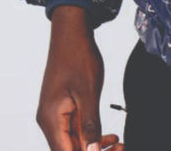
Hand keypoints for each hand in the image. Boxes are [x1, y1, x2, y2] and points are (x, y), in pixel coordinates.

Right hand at [35, 6, 123, 150]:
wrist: (71, 32)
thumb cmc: (77, 56)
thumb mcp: (88, 92)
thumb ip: (90, 125)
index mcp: (51, 119)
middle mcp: (49, 121)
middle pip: (70, 150)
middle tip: (121, 148)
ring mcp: (55, 115)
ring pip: (74, 142)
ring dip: (95, 146)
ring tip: (119, 144)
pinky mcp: (63, 109)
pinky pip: (75, 130)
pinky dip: (92, 135)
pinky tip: (110, 135)